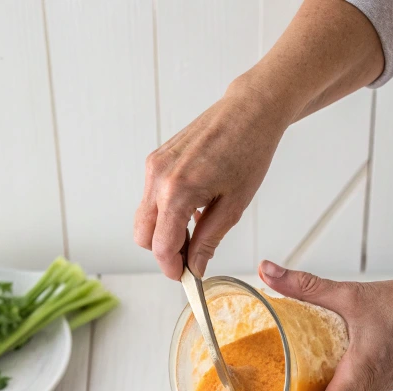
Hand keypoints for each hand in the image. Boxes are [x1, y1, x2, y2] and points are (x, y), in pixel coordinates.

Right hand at [134, 79, 290, 279]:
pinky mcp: (157, 160)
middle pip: (143, 235)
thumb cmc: (249, 152)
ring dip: (165, 232)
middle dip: (164, 252)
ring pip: (145, 218)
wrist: (249, 111)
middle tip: (192, 257)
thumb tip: (196, 267)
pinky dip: (166, 212)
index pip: (161, 246)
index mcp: (178, 191)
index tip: (186, 277)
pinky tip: (194, 208)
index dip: (172, 267)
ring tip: (197, 230)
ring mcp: (154, 166)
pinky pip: (152, 198)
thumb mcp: (233, 207)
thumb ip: (209, 240)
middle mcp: (159, 177)